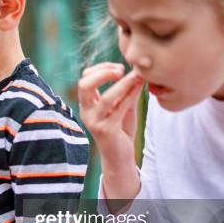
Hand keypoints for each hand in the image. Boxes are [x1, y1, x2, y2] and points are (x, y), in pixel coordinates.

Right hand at [78, 63, 143, 203]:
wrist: (120, 156)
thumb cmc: (120, 130)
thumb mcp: (122, 106)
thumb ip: (126, 91)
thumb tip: (137, 70)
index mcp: (86, 104)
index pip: (85, 79)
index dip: (100, 68)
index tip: (119, 66)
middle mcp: (86, 112)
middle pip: (84, 85)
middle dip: (103, 73)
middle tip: (120, 69)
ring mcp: (94, 122)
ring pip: (106, 98)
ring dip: (122, 84)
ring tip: (136, 76)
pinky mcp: (106, 130)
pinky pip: (119, 109)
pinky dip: (129, 95)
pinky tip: (139, 87)